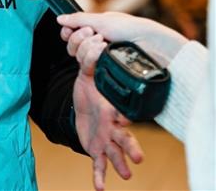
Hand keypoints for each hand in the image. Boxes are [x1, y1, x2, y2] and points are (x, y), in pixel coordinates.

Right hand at [58, 11, 187, 65]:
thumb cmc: (131, 29)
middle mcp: (96, 44)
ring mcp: (101, 58)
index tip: (69, 30)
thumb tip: (59, 18)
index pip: (72, 33)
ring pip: (79, 57)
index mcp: (96, 29)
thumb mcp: (102, 20)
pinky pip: (89, 68)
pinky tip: (102, 55)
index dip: (68, 33)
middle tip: (94, 34)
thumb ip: (78, 20)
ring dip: (88, 47)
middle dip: (79, 39)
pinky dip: (93, 59)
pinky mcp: (106, 71)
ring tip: (103, 43)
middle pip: (72, 46)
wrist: (152, 46)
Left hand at [73, 68, 143, 190]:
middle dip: (131, 147)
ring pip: (115, 153)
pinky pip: (99, 165)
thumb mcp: (88, 74)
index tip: (126, 119)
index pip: (123, 112)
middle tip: (138, 157)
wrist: (81, 106)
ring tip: (127, 174)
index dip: (125, 116)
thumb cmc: (90, 89)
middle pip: (125, 137)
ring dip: (121, 164)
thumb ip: (90, 61)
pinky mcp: (96, 150)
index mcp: (113, 108)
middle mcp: (113, 126)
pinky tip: (100, 188)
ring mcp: (106, 140)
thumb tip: (96, 43)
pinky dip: (100, 177)